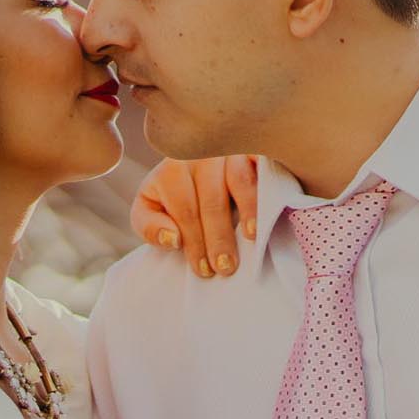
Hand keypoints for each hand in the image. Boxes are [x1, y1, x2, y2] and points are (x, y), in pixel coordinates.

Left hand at [132, 155, 256, 276]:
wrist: (206, 170)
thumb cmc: (178, 198)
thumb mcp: (152, 210)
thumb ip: (149, 227)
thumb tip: (173, 238)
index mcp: (171, 171)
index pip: (184, 209)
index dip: (193, 241)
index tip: (204, 269)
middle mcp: (200, 154)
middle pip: (211, 200)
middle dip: (218, 237)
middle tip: (226, 267)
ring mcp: (230, 149)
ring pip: (238, 181)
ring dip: (247, 212)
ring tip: (251, 239)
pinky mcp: (255, 150)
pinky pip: (263, 168)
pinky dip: (265, 191)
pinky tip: (268, 211)